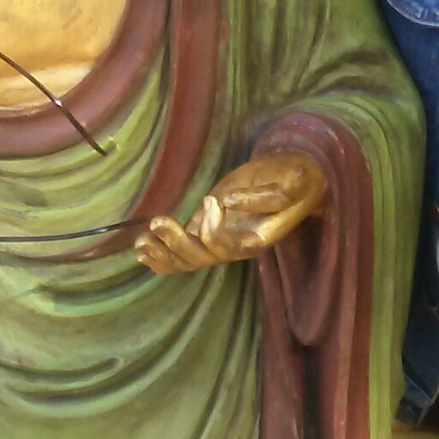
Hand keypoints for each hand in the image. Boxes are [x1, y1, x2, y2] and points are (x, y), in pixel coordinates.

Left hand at [136, 151, 325, 275]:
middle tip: (157, 222)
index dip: (213, 231)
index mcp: (258, 238)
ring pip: (188, 260)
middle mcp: (237, 246)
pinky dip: (162, 257)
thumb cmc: (296, 178)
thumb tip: (229, 202)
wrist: (295, 179)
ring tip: (142, 242)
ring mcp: (221, 241)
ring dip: (163, 253)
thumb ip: (265, 196)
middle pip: (202, 257)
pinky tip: (144, 252)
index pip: (229, 248)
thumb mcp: (291, 182)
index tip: (212, 199)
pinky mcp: (209, 229)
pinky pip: (184, 254)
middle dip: (176, 244)